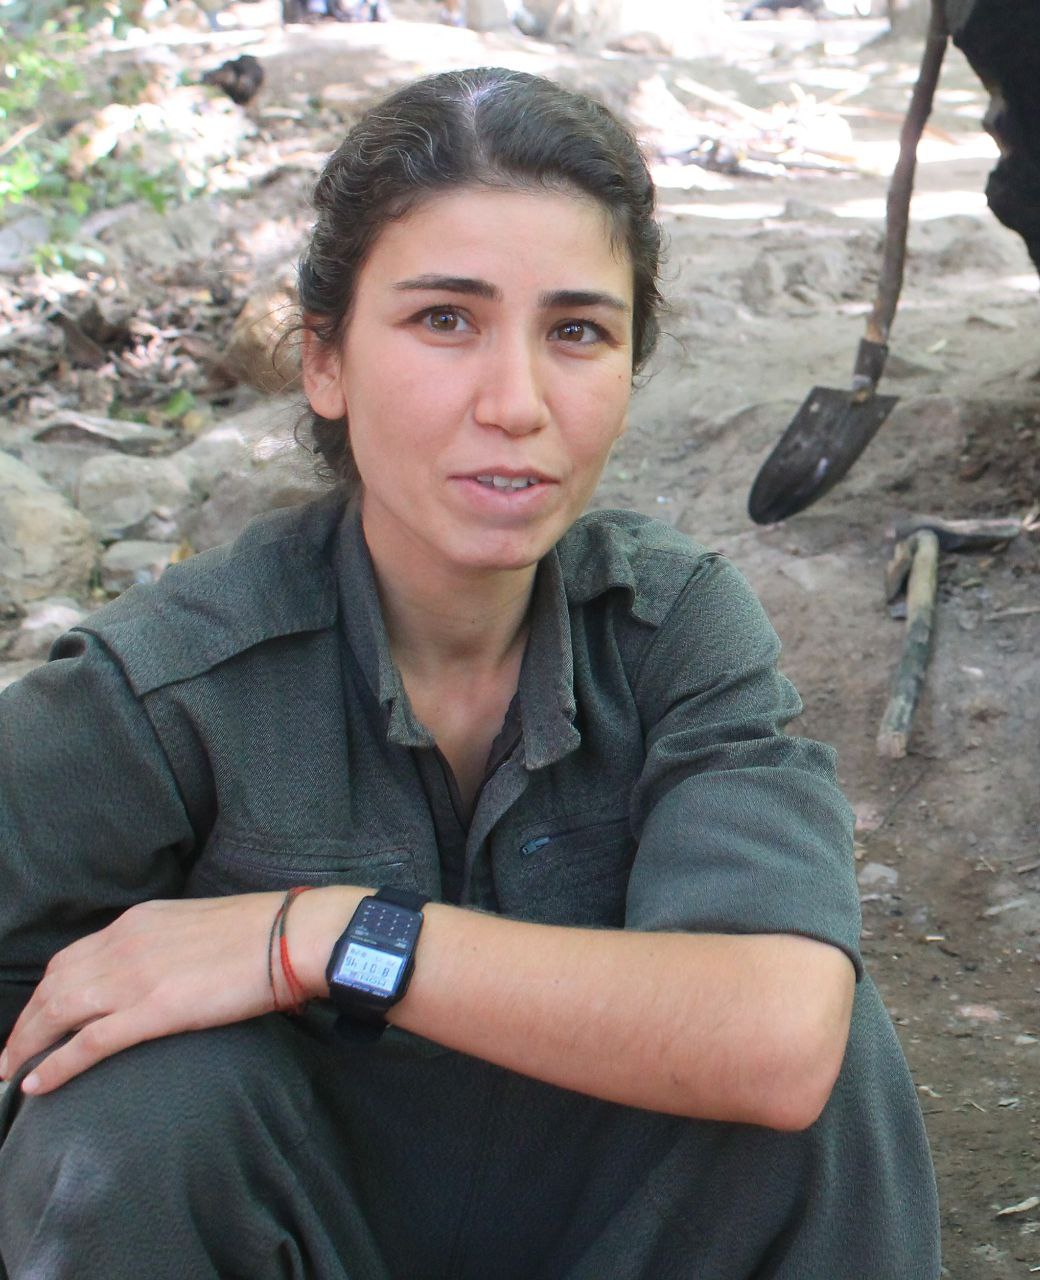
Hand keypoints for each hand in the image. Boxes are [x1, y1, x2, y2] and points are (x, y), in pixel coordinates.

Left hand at [0, 893, 285, 1094]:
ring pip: (58, 1012)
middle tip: (8, 1053)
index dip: (44, 992)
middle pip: (53, 985)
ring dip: (26, 1044)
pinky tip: (36, 1083)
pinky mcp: (154, 1010)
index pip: (70, 958)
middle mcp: (125, 944)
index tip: (35, 1017)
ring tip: (9, 1071)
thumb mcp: (197, 925)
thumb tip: (159, 970)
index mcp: (137, 922)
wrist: (290, 936)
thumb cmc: (260, 932)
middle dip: (25, 1022)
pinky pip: (88, 1042)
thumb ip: (166, 942)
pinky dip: (56, 1065)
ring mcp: (136, 977)